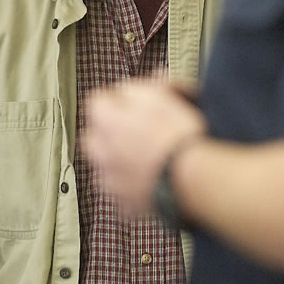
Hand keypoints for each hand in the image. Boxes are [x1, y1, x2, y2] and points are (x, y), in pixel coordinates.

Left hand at [82, 76, 205, 217]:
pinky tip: (150, 180)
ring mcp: (109, 180)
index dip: (118, 99)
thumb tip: (152, 78)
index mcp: (105, 119)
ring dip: (116, 160)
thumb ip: (149, 85)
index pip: (97, 101)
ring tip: (144, 157)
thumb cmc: (177, 133)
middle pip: (93, 136)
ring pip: (103, 165)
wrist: (190, 178)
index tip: (136, 103)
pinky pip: (120, 192)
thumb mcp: (165, 95)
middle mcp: (99, 150)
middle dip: (109, 132)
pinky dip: (130, 186)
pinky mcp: (123, 204)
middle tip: (137, 130)